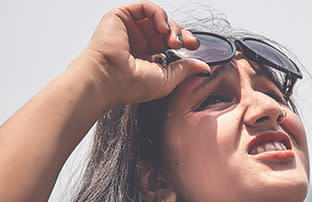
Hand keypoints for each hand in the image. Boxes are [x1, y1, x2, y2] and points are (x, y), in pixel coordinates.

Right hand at [69, 1, 209, 107]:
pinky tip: (163, 28)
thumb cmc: (129, 85)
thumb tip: (204, 66)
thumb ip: (185, 70)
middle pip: (166, 29)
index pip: (169, 44)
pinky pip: (146, 7)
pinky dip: (159, 15)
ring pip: (158, 18)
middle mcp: (137, 42)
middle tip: (188, 43)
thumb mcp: (166, 80)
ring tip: (173, 40)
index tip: (194, 46)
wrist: (107, 79)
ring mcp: (129, 29)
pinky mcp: (121, 17)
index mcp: (146, 58)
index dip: (184, 42)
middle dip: (181, 34)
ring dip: (172, 26)